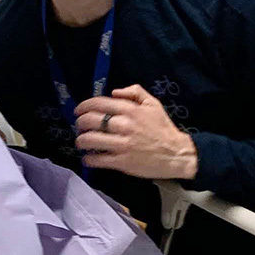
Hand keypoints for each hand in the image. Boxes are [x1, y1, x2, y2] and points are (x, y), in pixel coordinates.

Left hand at [74, 84, 197, 179]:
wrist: (176, 154)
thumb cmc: (163, 129)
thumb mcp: (153, 104)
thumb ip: (135, 92)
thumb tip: (114, 92)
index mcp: (130, 110)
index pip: (98, 103)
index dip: (83, 106)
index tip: (78, 111)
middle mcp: (124, 125)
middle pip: (90, 121)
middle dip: (79, 123)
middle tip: (79, 127)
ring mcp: (122, 144)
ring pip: (90, 140)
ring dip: (80, 141)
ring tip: (81, 142)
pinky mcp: (122, 162)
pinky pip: (97, 159)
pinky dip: (88, 159)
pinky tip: (88, 158)